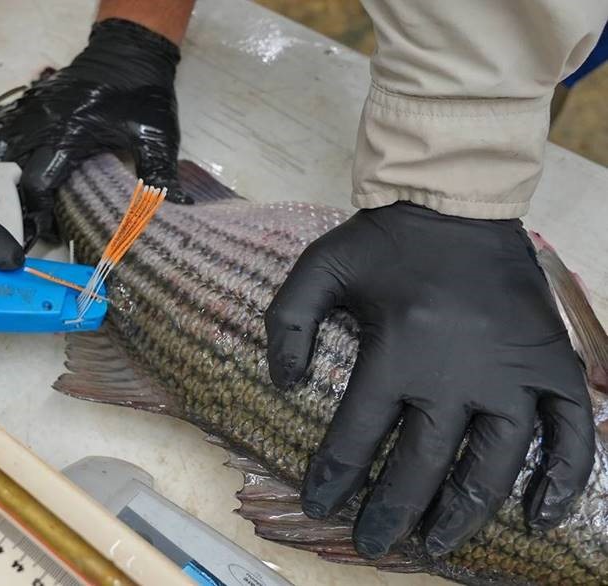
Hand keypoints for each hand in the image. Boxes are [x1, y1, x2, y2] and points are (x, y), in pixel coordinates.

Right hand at [0, 18, 189, 247]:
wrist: (130, 49)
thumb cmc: (143, 94)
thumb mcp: (156, 136)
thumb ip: (161, 176)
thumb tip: (176, 211)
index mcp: (71, 134)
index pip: (40, 182)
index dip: (41, 213)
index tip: (50, 231)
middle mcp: (44, 122)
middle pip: (11, 168)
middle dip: (17, 199)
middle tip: (30, 221)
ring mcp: (34, 108)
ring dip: (2, 174)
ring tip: (12, 198)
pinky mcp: (33, 101)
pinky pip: (3, 127)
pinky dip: (1, 148)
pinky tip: (9, 165)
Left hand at [265, 202, 594, 558]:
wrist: (457, 202)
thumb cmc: (385, 241)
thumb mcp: (319, 268)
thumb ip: (287, 323)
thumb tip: (283, 385)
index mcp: (398, 351)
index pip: (357, 437)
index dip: (334, 478)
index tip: (320, 508)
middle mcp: (458, 373)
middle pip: (423, 466)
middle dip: (392, 513)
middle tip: (374, 545)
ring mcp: (512, 373)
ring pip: (493, 465)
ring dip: (463, 514)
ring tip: (437, 547)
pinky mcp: (551, 364)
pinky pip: (570, 434)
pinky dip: (561, 479)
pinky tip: (539, 516)